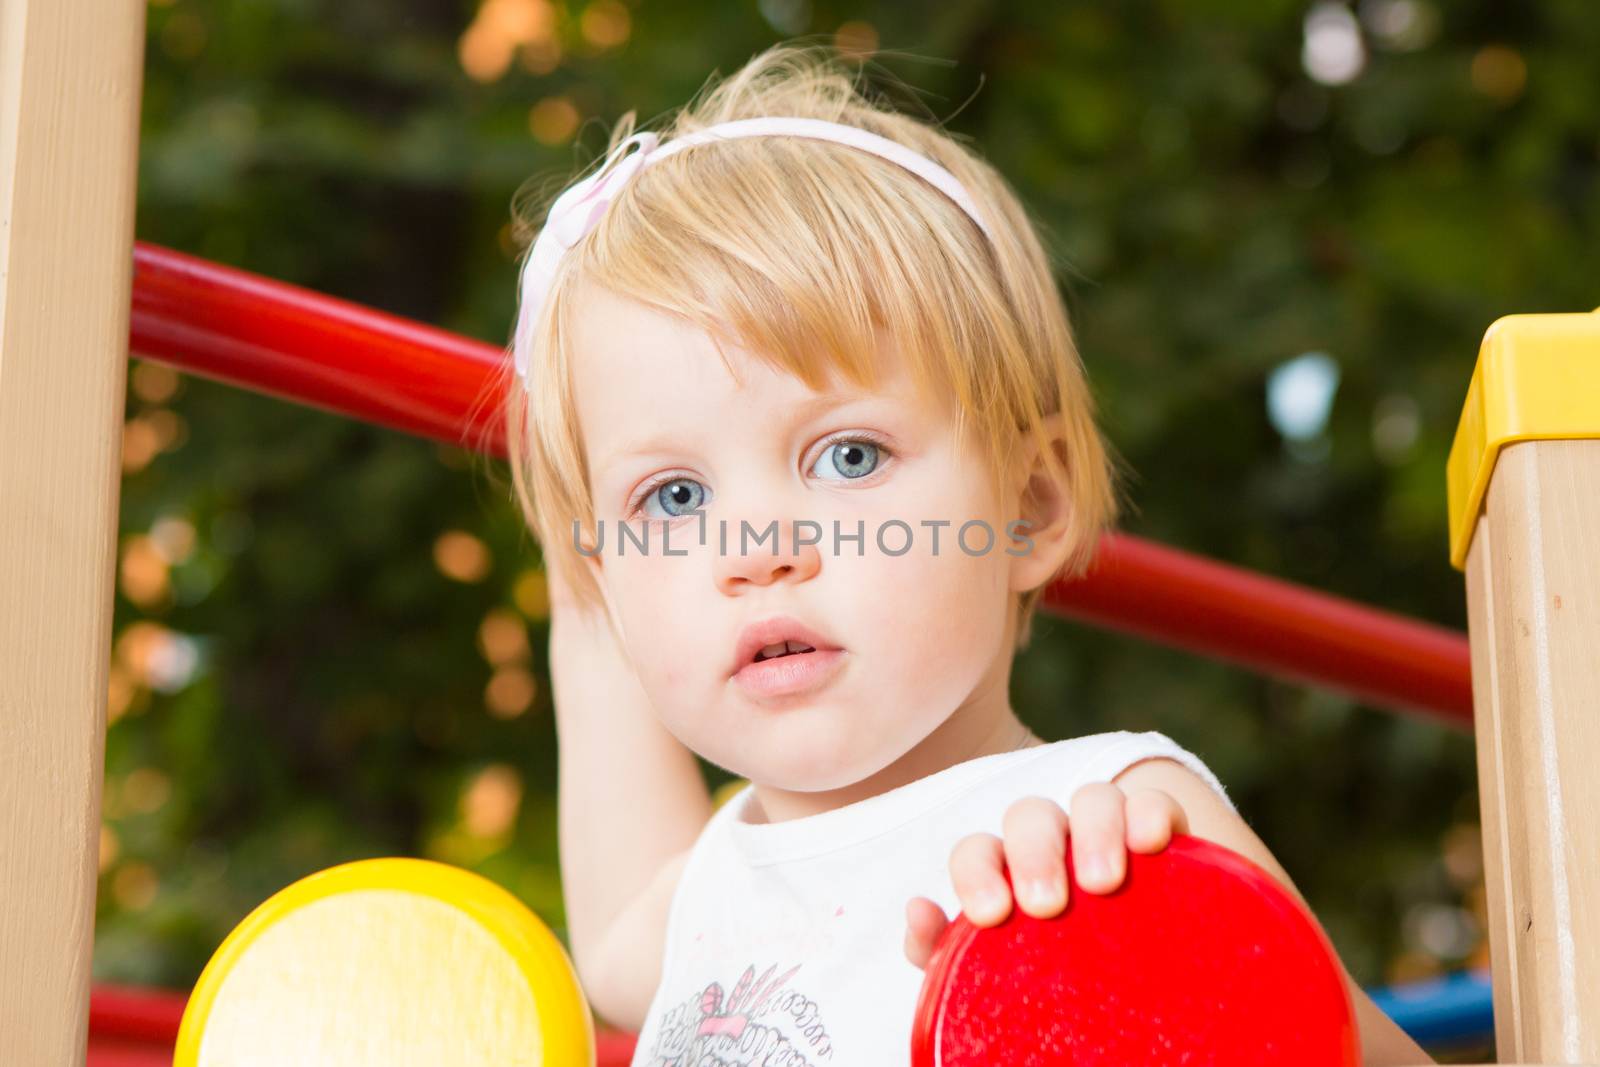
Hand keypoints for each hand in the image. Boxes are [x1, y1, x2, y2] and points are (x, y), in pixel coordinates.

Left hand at [905, 783, 1189, 968]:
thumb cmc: (1047, 981)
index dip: (976, 873)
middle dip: (1033, 854)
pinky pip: (1154, 804)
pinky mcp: (1157, 835)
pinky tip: (1150, 843)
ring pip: (1093, 799)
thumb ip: (942, 950)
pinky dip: (1149, 813)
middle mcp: (1053, 844)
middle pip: (1031, 817)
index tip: (992, 915)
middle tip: (1045, 906)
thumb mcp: (993, 976)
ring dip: (1094, 831)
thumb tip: (917, 910)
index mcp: (1005, 874)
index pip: (977, 852)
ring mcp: (1107, 835)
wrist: (1126, 997)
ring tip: (1101, 883)